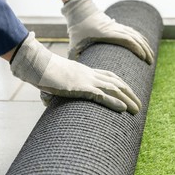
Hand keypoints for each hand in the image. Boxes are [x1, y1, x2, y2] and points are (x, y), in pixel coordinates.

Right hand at [11, 32, 140, 113]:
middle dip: (130, 94)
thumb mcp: (56, 79)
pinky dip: (114, 102)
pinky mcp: (80, 88)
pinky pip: (101, 95)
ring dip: (127, 100)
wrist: (35, 64)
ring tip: (137, 110)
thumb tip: (49, 100)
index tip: (129, 93)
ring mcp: (86, 80)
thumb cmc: (42, 71)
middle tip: (139, 105)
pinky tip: (123, 109)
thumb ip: (59, 87)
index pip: (110, 76)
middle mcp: (90, 74)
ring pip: (114, 90)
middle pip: (117, 83)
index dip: (122, 85)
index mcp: (86, 71)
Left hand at [61, 0, 153, 63]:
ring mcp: (117, 27)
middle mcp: (115, 29)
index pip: (127, 40)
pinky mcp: (118, 26)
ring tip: (151, 56)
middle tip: (150, 62)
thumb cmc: (77, 29)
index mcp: (106, 33)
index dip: (137, 48)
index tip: (143, 58)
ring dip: (145, 45)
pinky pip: (133, 32)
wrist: (79, 11)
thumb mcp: (74, 43)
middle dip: (145, 50)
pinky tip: (146, 45)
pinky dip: (141, 39)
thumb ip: (75, 56)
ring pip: (136, 35)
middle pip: (135, 38)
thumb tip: (75, 71)